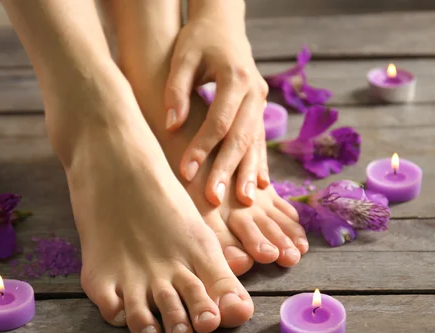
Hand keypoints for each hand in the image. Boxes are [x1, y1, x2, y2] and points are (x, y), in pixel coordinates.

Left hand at [164, 15, 269, 206]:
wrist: (223, 27)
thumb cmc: (198, 41)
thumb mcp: (182, 58)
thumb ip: (177, 91)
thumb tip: (173, 125)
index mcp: (235, 77)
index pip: (219, 121)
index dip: (202, 148)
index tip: (185, 172)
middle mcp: (255, 92)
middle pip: (241, 138)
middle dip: (227, 170)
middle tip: (214, 199)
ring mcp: (261, 102)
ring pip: (256, 143)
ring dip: (248, 173)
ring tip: (244, 203)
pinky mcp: (260, 110)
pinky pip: (261, 141)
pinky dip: (260, 164)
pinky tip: (260, 186)